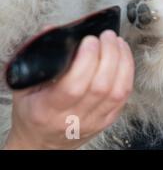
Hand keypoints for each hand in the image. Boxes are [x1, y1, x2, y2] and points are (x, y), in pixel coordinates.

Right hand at [4, 31, 133, 149]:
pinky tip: (124, 56)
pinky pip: (125, 95)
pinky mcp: (109, 119)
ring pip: (118, 90)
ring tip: (117, 42)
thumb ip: (36, 59)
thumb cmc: (34, 112)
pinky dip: (128, 72)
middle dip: (109, 54)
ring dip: (122, 61)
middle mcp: (73, 118)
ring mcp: (94, 120)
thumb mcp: (24, 86)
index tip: (90, 40)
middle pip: (101, 86)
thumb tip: (52, 30)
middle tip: (107, 36)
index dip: (86, 60)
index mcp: (48, 109)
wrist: (42, 142)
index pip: (74, 86)